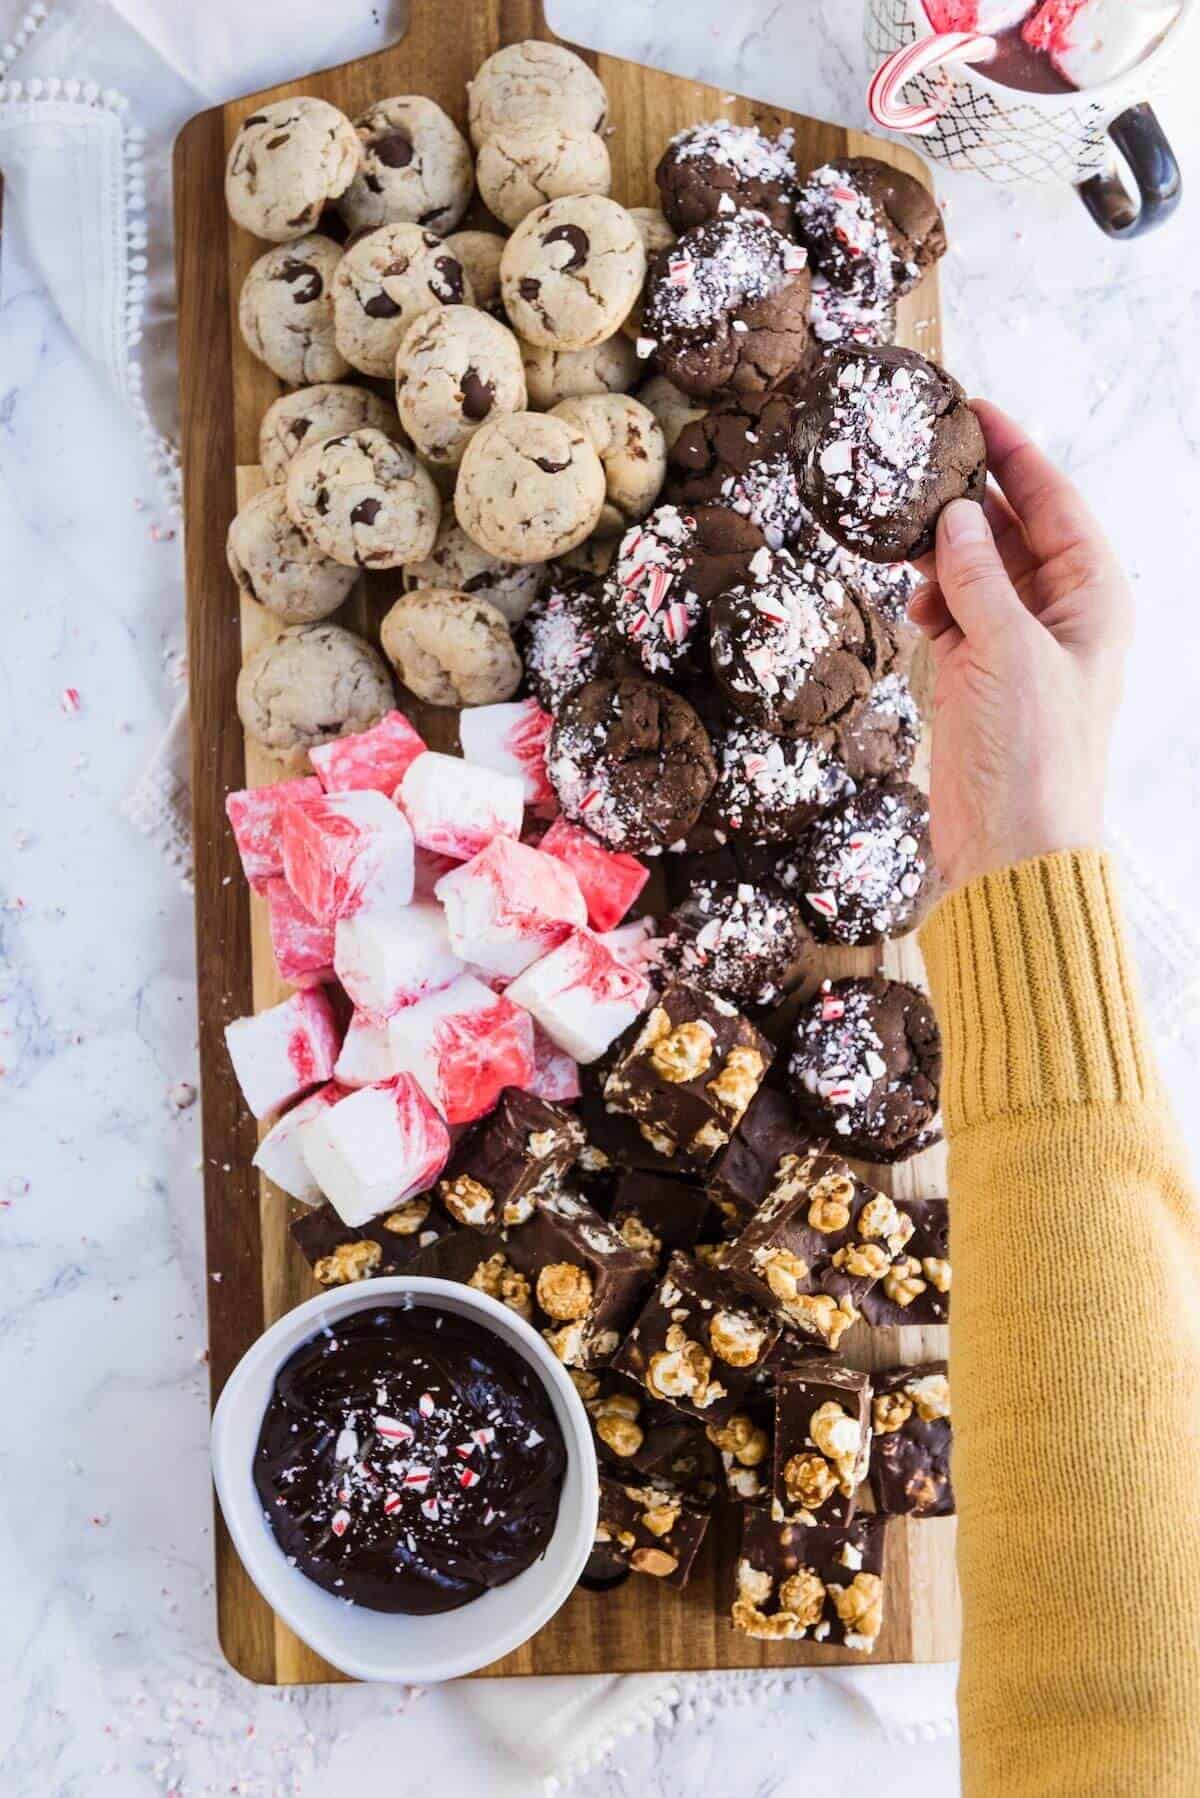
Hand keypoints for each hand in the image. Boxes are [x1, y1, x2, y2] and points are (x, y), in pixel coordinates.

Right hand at [908, 401, 1131, 892]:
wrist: (1010, 848)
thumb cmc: (1031, 756)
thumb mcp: (1007, 651)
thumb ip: (979, 577)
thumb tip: (955, 517)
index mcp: (1093, 599)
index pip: (1055, 503)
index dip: (1016, 454)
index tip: (975, 410)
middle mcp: (1059, 615)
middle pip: (1016, 530)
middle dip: (971, 501)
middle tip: (920, 464)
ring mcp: (1015, 645)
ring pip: (977, 571)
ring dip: (943, 556)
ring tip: (905, 541)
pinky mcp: (976, 676)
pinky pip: (953, 613)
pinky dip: (932, 603)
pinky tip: (915, 607)